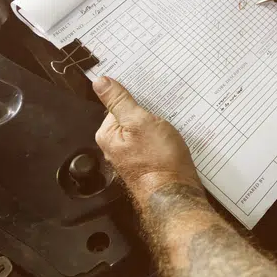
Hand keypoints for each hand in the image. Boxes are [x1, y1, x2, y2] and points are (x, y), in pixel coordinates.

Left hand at [92, 76, 200, 203]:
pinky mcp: (148, 162)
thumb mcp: (139, 121)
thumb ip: (119, 101)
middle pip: (131, 116)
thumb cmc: (158, 162)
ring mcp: (133, 155)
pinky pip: (154, 141)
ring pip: (145, 129)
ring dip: (158, 124)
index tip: (147, 93)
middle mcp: (116, 147)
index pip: (117, 104)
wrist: (176, 194)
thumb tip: (100, 82)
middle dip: (148, 111)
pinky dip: (164, 137)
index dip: (134, 97)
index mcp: (108, 135)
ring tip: (169, 128)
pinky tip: (173, 139)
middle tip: (162, 112)